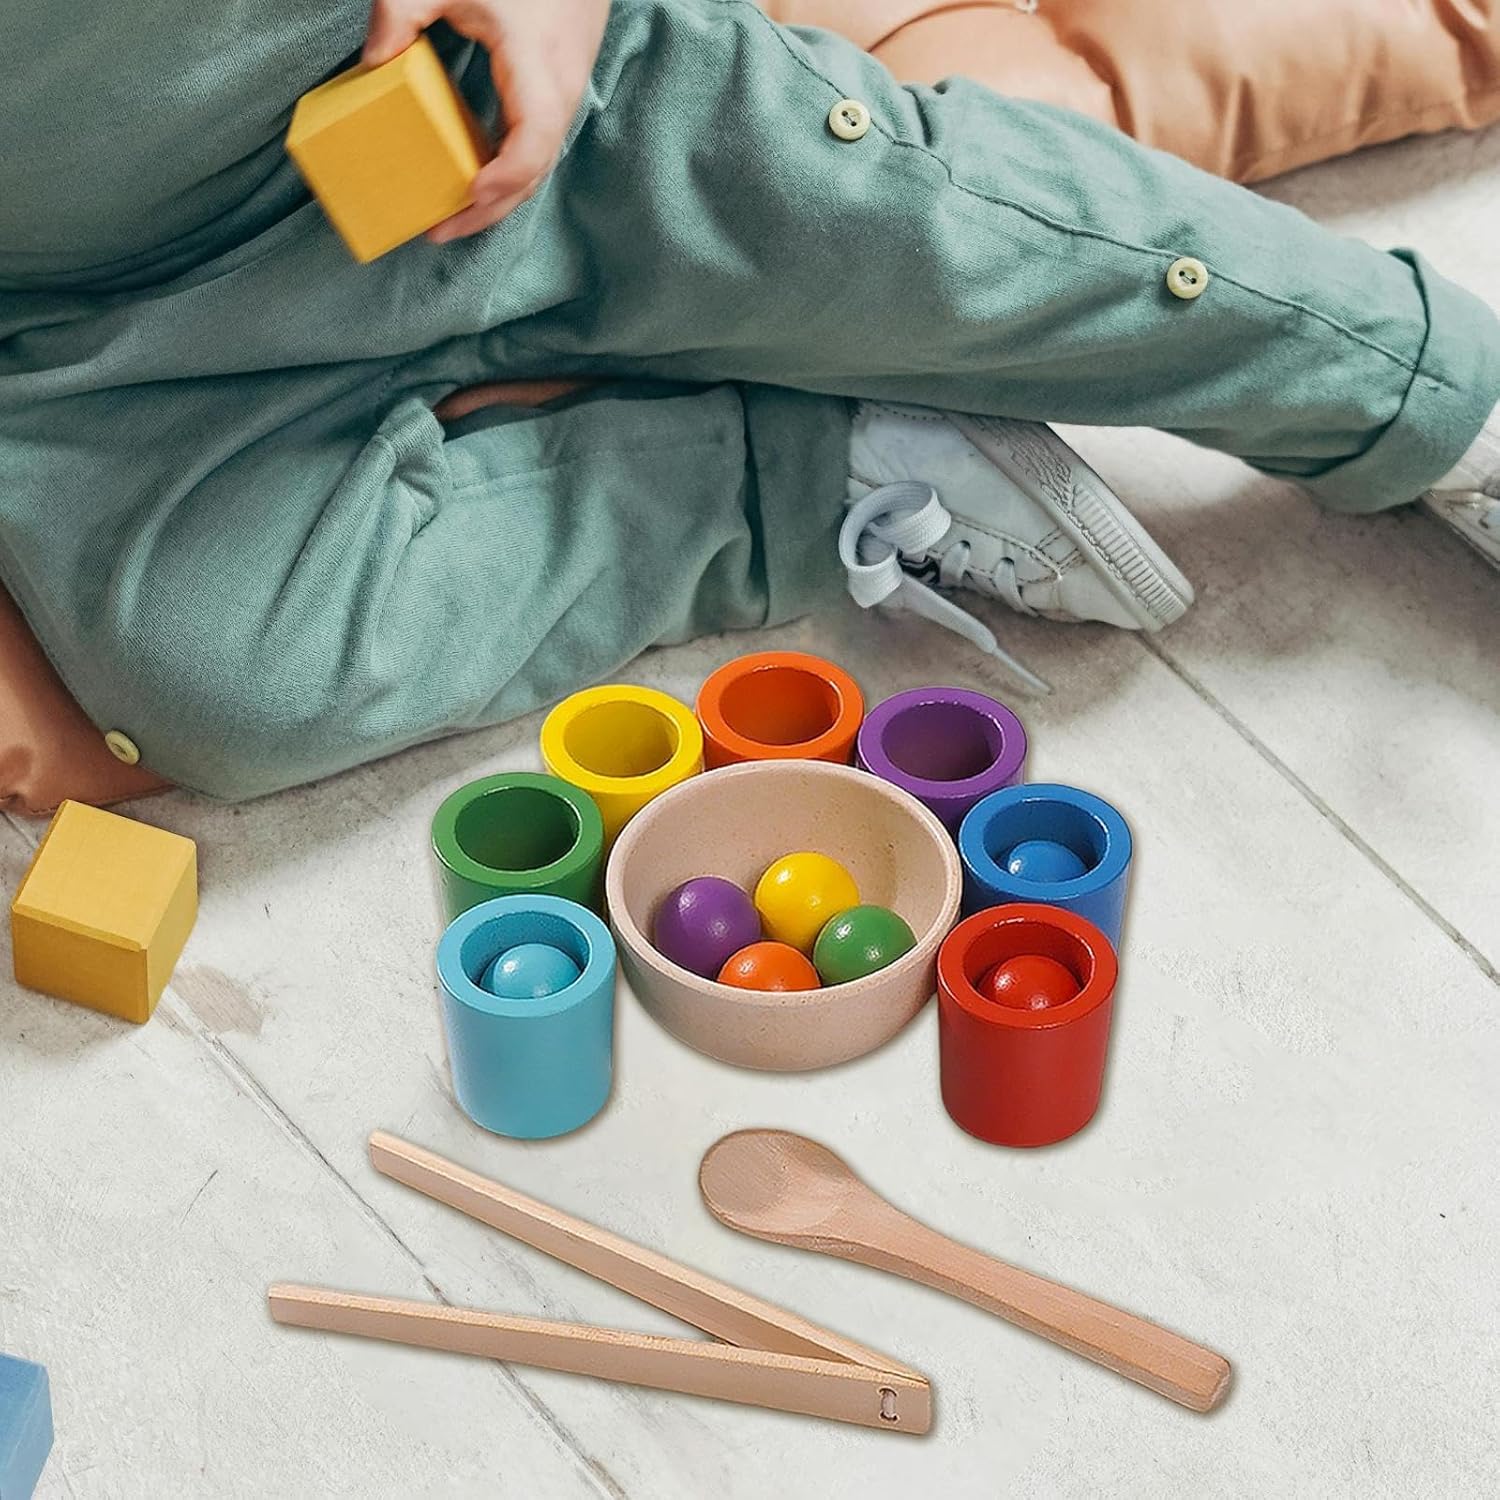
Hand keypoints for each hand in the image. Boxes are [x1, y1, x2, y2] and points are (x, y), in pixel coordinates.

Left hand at [364, 0, 610, 241]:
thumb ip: (403, 10)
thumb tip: (372, 62)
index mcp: (539, 68)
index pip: (533, 143)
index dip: (503, 179)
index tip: (468, 196)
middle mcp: (560, 93)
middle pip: (532, 173)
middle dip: (488, 210)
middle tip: (439, 231)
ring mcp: (563, 96)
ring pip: (536, 166)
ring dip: (497, 198)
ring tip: (451, 218)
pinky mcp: (555, 92)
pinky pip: (534, 147)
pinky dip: (506, 172)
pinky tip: (473, 180)